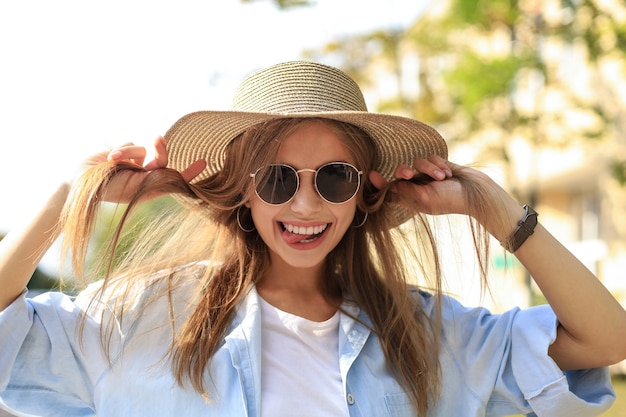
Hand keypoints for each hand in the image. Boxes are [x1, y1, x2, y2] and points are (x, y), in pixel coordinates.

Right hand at [81, 136, 205, 202]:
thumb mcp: (135, 186)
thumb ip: (155, 177)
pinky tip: (109, 157)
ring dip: (128, 151)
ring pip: (141, 149)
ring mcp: (132, 165)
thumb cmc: (108, 188)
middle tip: (160, 138)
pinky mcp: (122, 154)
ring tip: (113, 161)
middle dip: (161, 149)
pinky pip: (129, 144)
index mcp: (148, 189)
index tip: (203, 163)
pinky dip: (120, 148)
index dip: (189, 173)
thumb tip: (173, 168)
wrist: (79, 181)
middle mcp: (143, 177)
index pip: (174, 180)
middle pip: (161, 160)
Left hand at [369, 155, 484, 215]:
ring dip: (430, 169)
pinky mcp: (438, 166)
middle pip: (401, 173)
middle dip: (403, 171)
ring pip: (417, 163)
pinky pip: (430, 158)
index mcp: (412, 200)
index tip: (371, 174)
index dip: (379, 184)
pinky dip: (439, 164)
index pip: (391, 191)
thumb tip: (391, 183)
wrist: (476, 192)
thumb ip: (406, 190)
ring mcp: (428, 176)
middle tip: (407, 174)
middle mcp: (418, 187)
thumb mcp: (425, 197)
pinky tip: (449, 174)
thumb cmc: (451, 199)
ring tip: (443, 178)